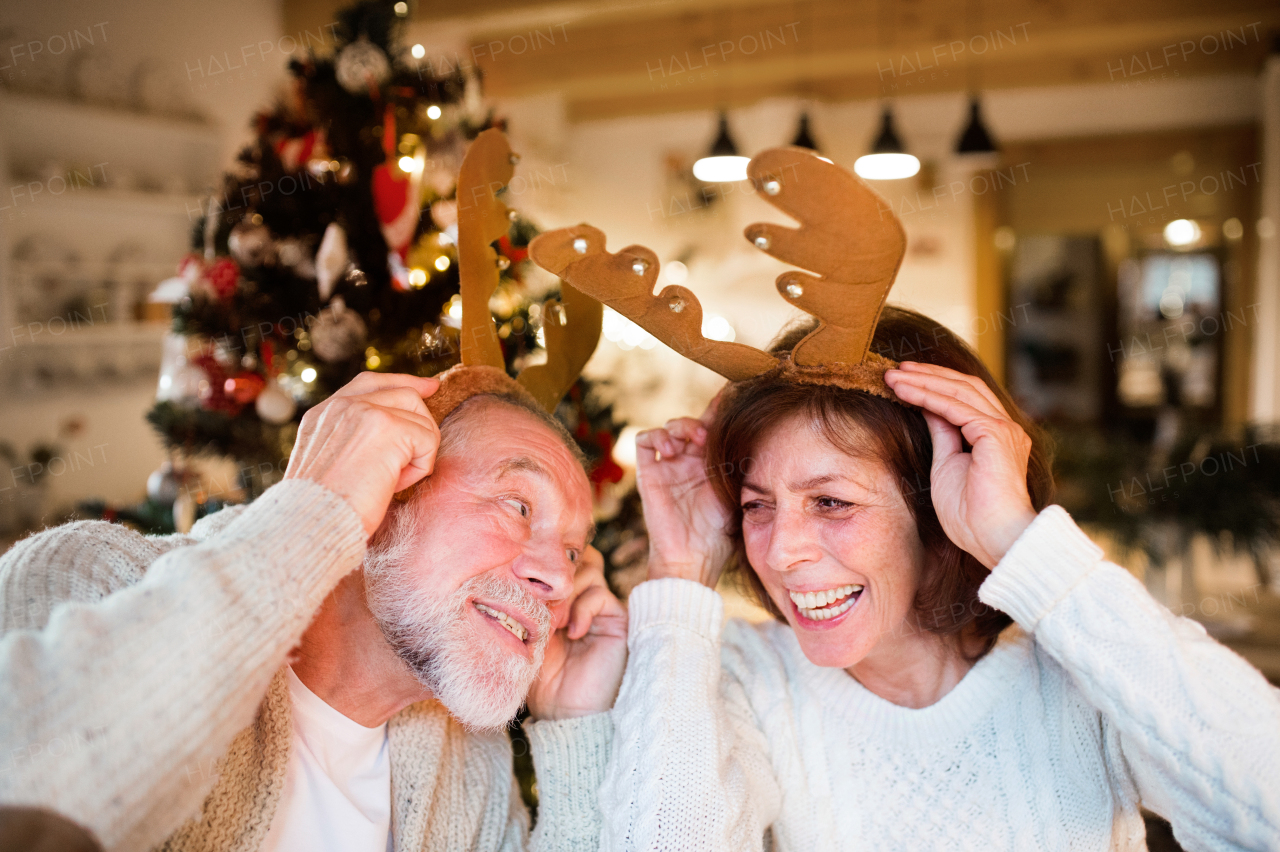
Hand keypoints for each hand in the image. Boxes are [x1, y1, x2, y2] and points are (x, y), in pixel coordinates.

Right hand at [284, 372, 440, 536]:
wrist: (311, 524)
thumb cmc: (322, 509)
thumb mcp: (328, 464)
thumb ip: (351, 440)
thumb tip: (395, 433)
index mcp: (324, 414)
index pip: (370, 383)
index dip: (404, 382)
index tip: (430, 388)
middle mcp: (342, 406)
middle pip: (406, 395)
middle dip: (421, 427)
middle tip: (409, 465)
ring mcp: (365, 412)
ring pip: (422, 419)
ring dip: (417, 455)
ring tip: (391, 481)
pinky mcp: (388, 426)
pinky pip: (428, 440)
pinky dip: (419, 469)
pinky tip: (394, 485)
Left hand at [526, 547, 627, 720]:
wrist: (565, 715)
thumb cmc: (540, 681)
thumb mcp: (525, 638)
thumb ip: (524, 609)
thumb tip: (510, 576)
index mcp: (557, 600)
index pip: (554, 562)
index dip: (540, 562)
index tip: (521, 575)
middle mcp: (579, 598)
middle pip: (572, 558)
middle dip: (553, 573)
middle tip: (537, 597)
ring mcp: (598, 608)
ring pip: (587, 569)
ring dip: (566, 590)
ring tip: (554, 620)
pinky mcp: (616, 620)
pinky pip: (599, 594)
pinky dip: (583, 608)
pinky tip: (573, 632)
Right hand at [635, 394, 733, 587]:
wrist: (694, 558)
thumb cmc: (720, 534)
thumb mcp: (737, 491)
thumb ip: (741, 463)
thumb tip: (760, 433)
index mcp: (713, 464)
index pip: (716, 428)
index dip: (723, 409)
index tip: (737, 392)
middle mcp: (690, 461)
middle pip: (693, 422)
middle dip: (703, 419)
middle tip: (710, 431)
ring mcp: (669, 466)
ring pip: (670, 426)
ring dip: (682, 425)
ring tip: (693, 441)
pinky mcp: (649, 473)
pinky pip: (645, 440)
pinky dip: (657, 435)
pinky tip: (671, 448)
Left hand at [883, 362, 1037, 568]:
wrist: (994, 539)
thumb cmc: (971, 515)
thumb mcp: (947, 466)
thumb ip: (943, 435)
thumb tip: (928, 409)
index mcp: (996, 435)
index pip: (966, 396)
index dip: (935, 383)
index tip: (903, 379)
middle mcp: (1005, 427)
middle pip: (964, 386)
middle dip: (928, 375)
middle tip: (895, 369)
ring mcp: (1003, 429)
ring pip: (959, 391)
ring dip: (923, 381)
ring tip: (893, 377)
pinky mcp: (995, 434)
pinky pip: (956, 407)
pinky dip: (928, 396)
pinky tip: (905, 392)